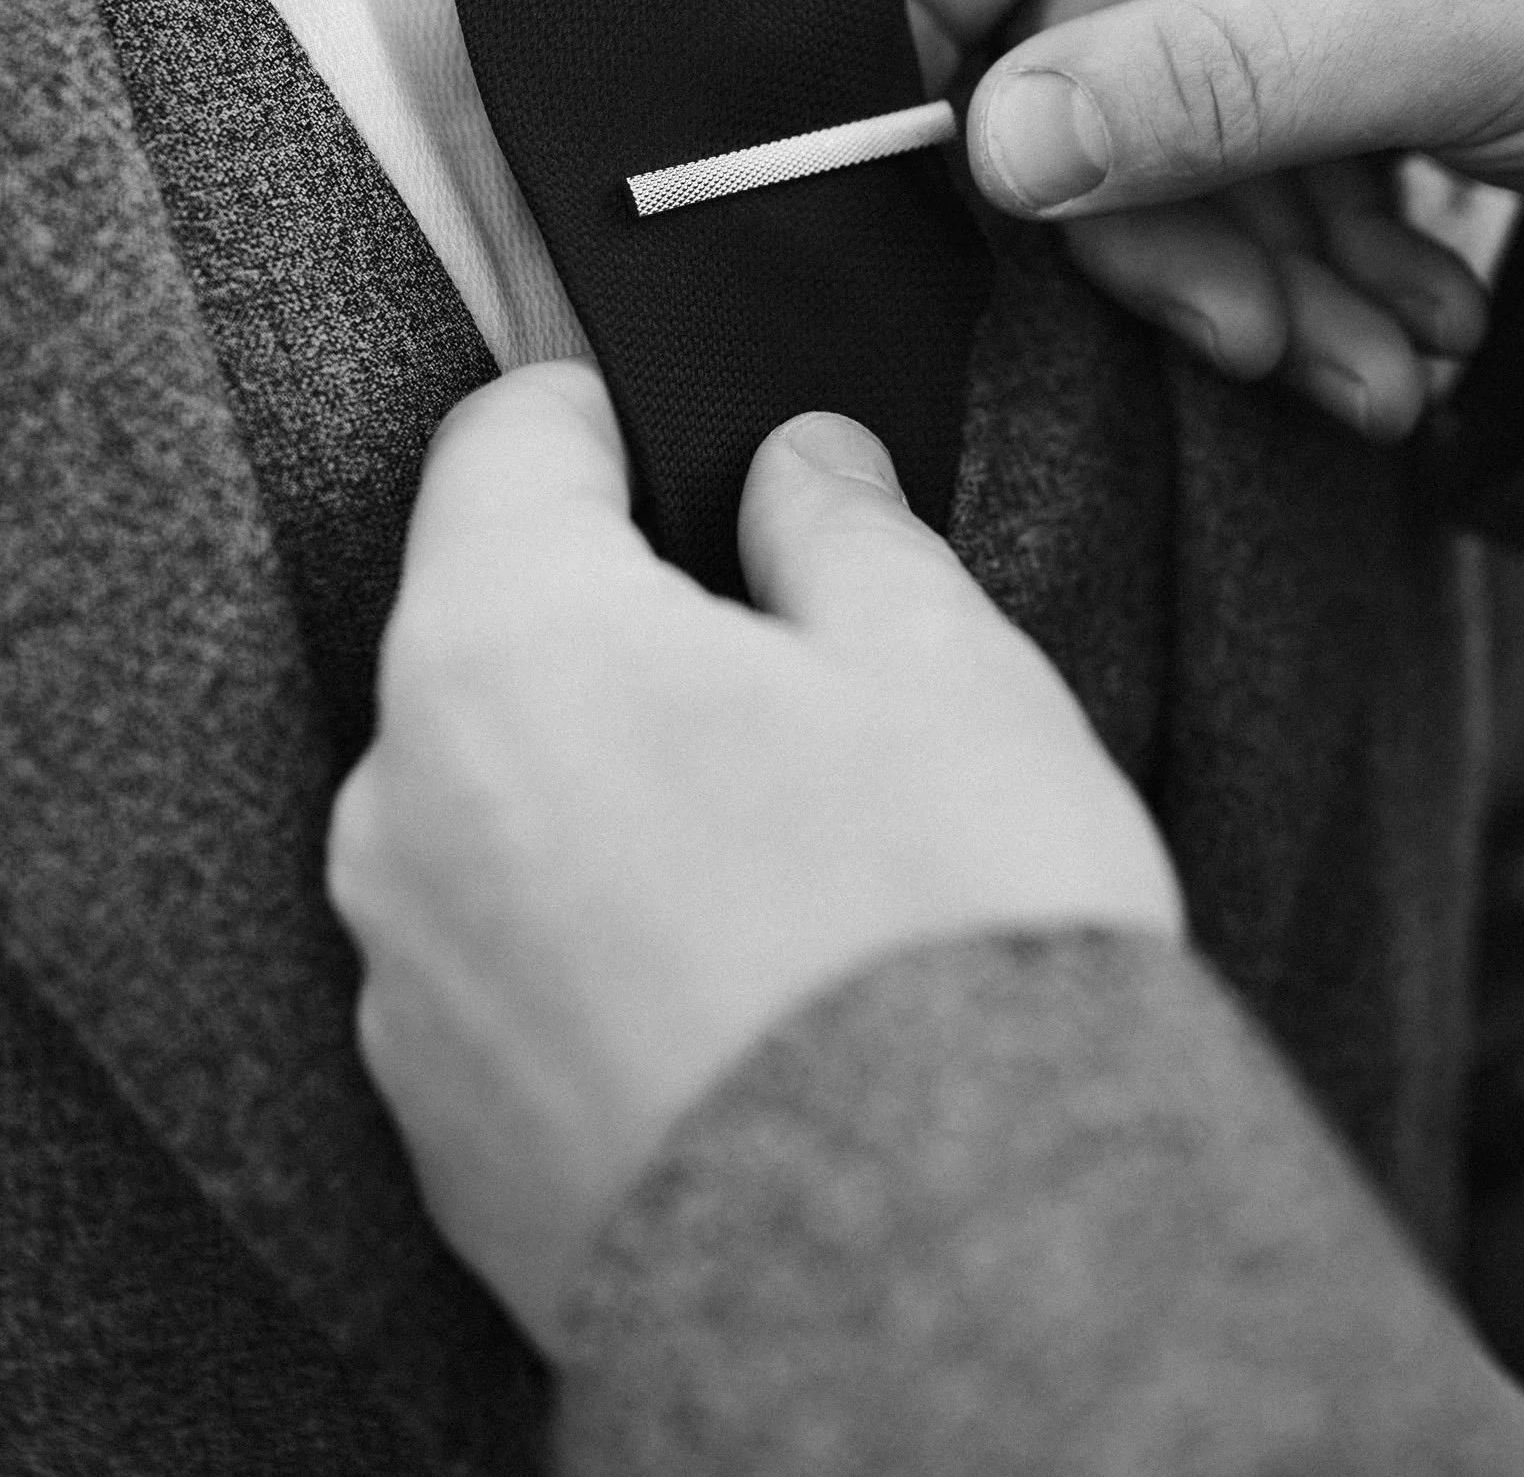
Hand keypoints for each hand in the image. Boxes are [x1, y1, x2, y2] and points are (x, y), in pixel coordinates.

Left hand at [327, 364, 1178, 1354]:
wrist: (945, 1280)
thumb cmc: (942, 933)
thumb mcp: (944, 668)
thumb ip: (844, 531)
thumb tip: (802, 465)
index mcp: (507, 643)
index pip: (503, 439)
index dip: (602, 412)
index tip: (677, 432)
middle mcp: (406, 802)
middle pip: (493, 627)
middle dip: (622, 617)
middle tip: (791, 673)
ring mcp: (408, 977)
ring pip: (494, 798)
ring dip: (605, 782)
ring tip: (780, 853)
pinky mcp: (440, 1122)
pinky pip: (501, 959)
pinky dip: (589, 935)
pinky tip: (734, 978)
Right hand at [892, 0, 1523, 429]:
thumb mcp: (1437, 17)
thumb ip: (1202, 80)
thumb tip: (992, 147)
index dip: (952, 19)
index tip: (957, 173)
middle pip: (1092, 60)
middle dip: (1174, 224)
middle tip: (1252, 338)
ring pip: (1178, 156)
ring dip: (1265, 286)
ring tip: (1385, 369)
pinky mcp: (1359, 80)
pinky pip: (1271, 198)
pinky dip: (1330, 288)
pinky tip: (1421, 337)